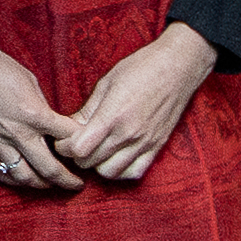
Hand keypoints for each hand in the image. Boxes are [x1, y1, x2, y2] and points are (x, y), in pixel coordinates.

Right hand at [0, 48, 79, 193]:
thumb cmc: (0, 70)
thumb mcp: (32, 83)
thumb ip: (43, 108)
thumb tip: (54, 124)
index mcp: (34, 115)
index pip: (68, 137)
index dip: (81, 144)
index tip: (86, 149)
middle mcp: (18, 133)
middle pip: (49, 168)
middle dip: (67, 180)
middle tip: (76, 184)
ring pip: (23, 176)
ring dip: (40, 184)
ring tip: (49, 184)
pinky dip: (9, 179)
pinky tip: (18, 179)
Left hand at [59, 28, 218, 187]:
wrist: (178, 67)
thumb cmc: (140, 69)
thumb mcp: (106, 83)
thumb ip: (87, 110)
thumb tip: (69, 128)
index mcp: (112, 116)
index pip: (79, 149)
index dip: (65, 147)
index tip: (63, 139)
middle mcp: (128, 134)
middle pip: (91, 162)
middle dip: (76, 156)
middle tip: (75, 144)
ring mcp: (144, 142)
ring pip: (111, 173)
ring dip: (97, 165)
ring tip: (95, 151)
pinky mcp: (157, 146)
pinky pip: (135, 172)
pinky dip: (121, 171)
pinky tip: (114, 158)